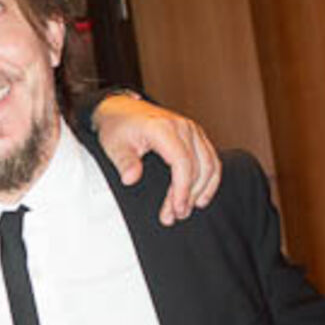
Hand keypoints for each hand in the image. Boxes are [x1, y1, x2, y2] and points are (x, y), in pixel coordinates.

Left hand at [92, 91, 220, 224]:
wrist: (121, 109)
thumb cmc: (118, 127)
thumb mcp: (113, 145)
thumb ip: (124, 162)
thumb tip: (130, 178)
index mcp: (162, 128)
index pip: (182, 162)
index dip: (182, 189)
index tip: (176, 208)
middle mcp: (182, 126)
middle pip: (197, 167)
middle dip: (188, 195)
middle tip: (175, 216)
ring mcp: (192, 129)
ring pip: (209, 164)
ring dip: (201, 190)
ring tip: (185, 210)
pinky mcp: (196, 134)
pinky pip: (211, 158)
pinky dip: (210, 180)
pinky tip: (201, 197)